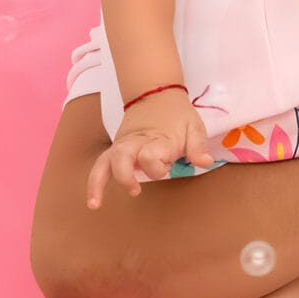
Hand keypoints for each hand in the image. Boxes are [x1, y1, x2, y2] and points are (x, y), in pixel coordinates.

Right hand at [86, 89, 214, 207]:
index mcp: (157, 138)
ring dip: (98, 182)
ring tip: (95, 204)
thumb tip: (205, 163)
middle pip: (122, 158)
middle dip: (124, 175)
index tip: (169, 162)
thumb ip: (198, 146)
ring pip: (104, 162)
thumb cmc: (177, 114)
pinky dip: (95, 182)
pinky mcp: (116, 149)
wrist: (157, 93)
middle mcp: (135, 142)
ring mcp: (122, 145)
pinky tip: (93, 202)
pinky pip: (101, 165)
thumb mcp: (194, 126)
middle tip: (135, 190)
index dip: (158, 164)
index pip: (151, 155)